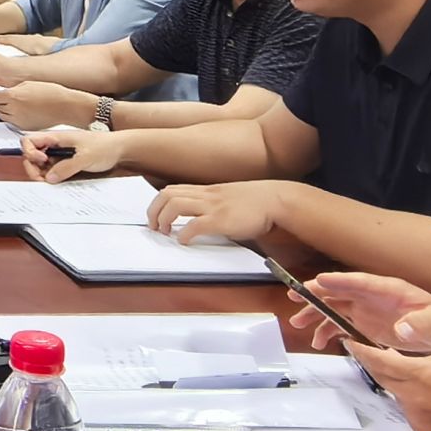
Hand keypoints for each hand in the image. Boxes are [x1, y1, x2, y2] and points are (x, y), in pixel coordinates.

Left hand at [0, 78, 102, 131]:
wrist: (64, 106)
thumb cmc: (51, 93)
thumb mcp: (28, 84)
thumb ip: (13, 89)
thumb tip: (5, 92)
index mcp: (13, 96)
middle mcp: (14, 109)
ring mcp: (18, 120)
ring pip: (1, 116)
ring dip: (0, 110)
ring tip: (4, 104)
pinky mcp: (24, 127)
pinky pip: (11, 122)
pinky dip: (9, 117)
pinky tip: (15, 112)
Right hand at [21, 125, 119, 181]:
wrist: (121, 149)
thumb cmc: (105, 146)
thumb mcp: (86, 157)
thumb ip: (66, 167)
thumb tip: (49, 178)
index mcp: (56, 138)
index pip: (30, 141)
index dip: (30, 152)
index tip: (42, 161)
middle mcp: (55, 145)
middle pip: (32, 155)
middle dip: (33, 168)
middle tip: (42, 180)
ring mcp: (60, 155)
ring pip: (41, 165)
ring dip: (42, 175)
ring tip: (51, 183)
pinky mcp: (66, 163)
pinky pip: (52, 171)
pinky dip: (51, 177)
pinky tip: (58, 182)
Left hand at [145, 182, 282, 246]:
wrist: (276, 200)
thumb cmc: (256, 202)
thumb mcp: (229, 199)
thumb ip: (213, 204)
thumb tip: (200, 219)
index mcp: (207, 190)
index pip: (173, 189)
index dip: (158, 203)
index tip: (156, 216)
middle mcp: (206, 195)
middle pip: (167, 194)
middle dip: (153, 210)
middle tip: (153, 226)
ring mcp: (213, 206)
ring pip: (175, 205)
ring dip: (163, 219)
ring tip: (164, 232)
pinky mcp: (222, 220)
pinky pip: (194, 224)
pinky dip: (184, 233)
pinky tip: (183, 241)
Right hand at [296, 271, 430, 352]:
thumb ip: (423, 324)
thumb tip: (403, 330)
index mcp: (390, 290)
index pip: (360, 282)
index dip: (339, 281)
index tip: (318, 281)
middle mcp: (373, 297)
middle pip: (340, 292)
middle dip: (316, 294)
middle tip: (295, 298)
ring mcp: (367, 311)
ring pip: (335, 308)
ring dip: (316, 315)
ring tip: (299, 326)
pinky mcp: (366, 325)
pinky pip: (341, 326)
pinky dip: (328, 332)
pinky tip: (320, 343)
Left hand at [350, 344, 430, 430]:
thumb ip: (423, 358)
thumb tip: (404, 358)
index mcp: (418, 374)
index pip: (378, 361)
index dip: (361, 351)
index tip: (349, 343)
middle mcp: (411, 398)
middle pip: (382, 379)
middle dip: (376, 366)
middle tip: (374, 355)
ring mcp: (416, 418)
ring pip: (398, 397)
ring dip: (403, 387)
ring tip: (427, 383)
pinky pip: (411, 413)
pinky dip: (416, 404)